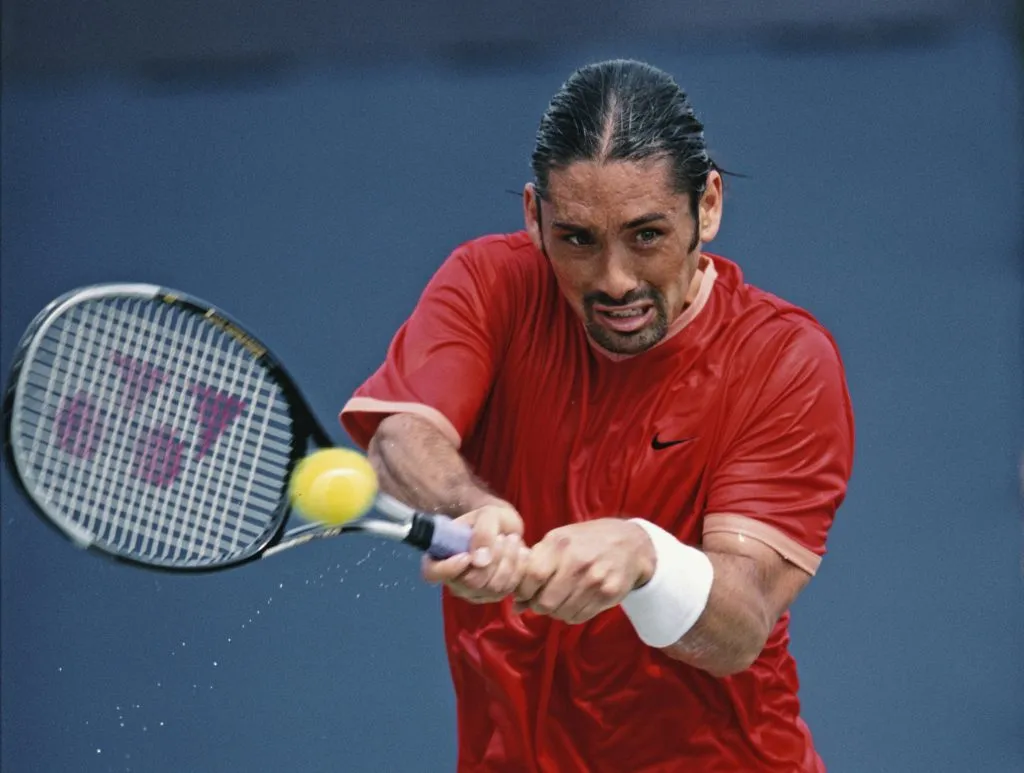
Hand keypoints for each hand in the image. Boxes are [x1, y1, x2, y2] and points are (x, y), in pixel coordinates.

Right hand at [421, 502, 528, 602]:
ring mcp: (474, 591)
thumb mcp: (487, 515)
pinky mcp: (493, 595)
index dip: (449, 568)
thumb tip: (479, 561)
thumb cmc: (489, 518)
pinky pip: (507, 590)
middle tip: (503, 537)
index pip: (433, 573)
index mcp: (442, 556)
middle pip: (470, 583)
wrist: (506, 527)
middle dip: (493, 558)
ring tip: (513, 540)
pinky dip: (518, 569)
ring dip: (508, 561)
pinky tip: (521, 553)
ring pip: (492, 588)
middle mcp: (454, 579)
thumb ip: (482, 533)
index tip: (468, 556)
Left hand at [513, 518, 655, 623]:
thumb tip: (514, 605)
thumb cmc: (586, 542)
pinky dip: (572, 615)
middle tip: (543, 600)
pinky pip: (579, 617)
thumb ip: (534, 567)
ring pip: (562, 613)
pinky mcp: (609, 593)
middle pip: (545, 601)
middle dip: (539, 606)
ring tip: (562, 599)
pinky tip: (577, 601)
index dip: (524, 591)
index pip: (532, 576)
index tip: (525, 593)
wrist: (630, 543)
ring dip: (556, 612)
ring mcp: (595, 578)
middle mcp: (578, 561)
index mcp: (560, 543)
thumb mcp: (559, 541)